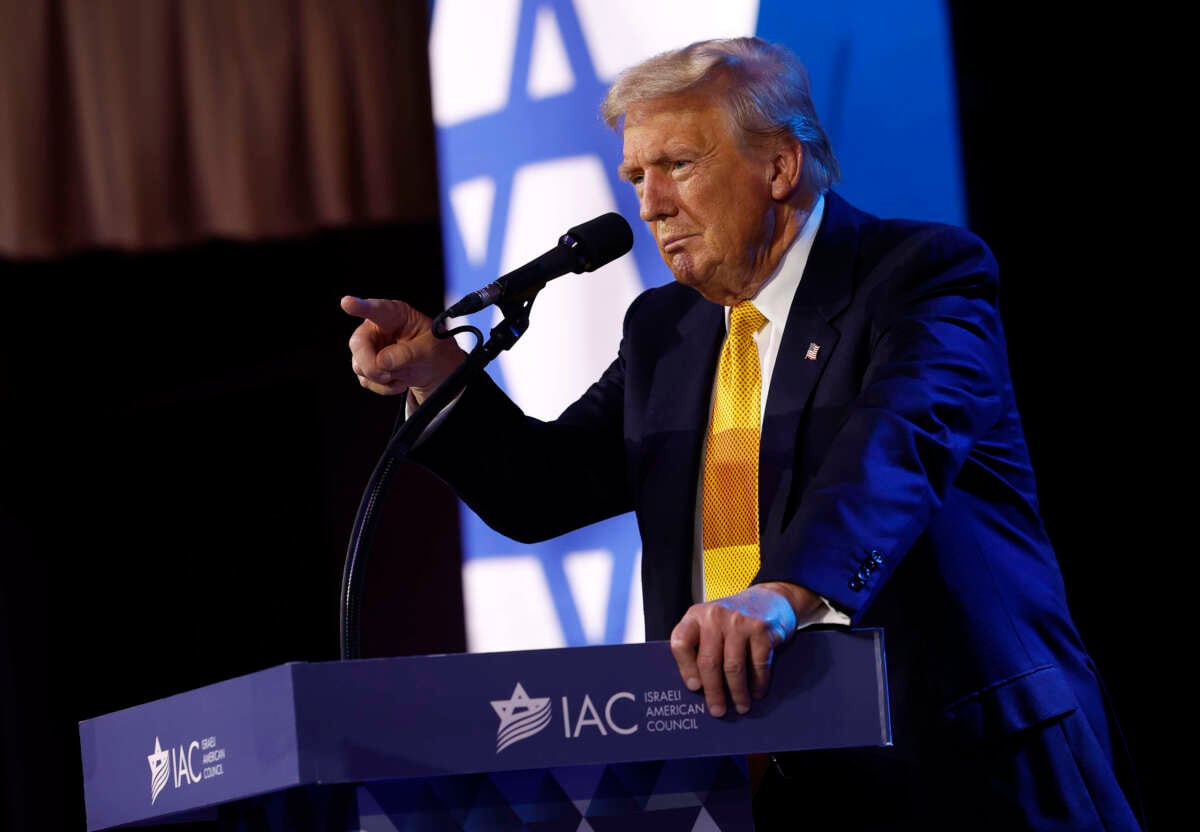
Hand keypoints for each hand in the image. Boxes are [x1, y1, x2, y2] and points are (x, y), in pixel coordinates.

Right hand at [340, 296, 465, 400]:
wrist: (435, 371)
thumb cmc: (434, 350)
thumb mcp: (430, 350)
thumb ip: (407, 354)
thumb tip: (381, 361)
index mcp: (396, 314)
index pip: (377, 309)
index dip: (361, 306)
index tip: (347, 302)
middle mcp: (377, 327)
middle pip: (358, 343)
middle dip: (370, 364)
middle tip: (387, 375)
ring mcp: (370, 347)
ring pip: (359, 365)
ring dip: (381, 378)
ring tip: (404, 375)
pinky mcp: (367, 365)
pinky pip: (366, 380)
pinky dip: (384, 387)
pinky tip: (399, 381)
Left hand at [669, 581, 820, 716]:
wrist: (770, 598)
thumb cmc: (735, 618)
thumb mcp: (711, 623)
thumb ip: (701, 645)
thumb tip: (698, 687)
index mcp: (696, 615)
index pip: (681, 642)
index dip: (685, 668)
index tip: (693, 687)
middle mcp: (715, 616)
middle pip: (708, 661)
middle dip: (713, 691)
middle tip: (717, 710)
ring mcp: (739, 622)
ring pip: (733, 668)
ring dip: (737, 693)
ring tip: (740, 706)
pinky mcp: (761, 630)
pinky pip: (758, 665)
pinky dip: (758, 684)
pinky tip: (757, 692)